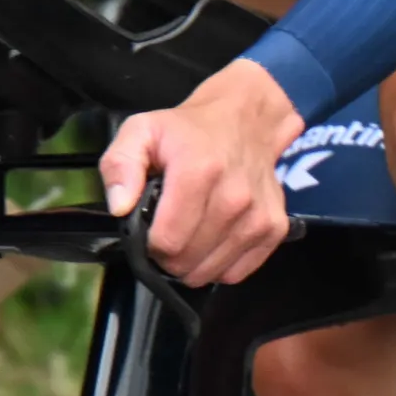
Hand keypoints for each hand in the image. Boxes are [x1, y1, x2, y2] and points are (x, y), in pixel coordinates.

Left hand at [97, 57, 300, 286]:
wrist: (246, 122)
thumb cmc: (188, 131)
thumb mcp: (141, 131)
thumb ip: (120, 165)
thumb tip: (120, 207)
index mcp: (199, 172)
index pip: (168, 241)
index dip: (149, 244)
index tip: (149, 228)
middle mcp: (235, 197)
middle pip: (187, 261)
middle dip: (168, 256)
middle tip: (167, 232)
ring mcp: (258, 216)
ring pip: (210, 272)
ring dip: (193, 263)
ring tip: (189, 235)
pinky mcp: (274, 229)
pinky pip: (236, 273)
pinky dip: (218, 266)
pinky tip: (212, 241)